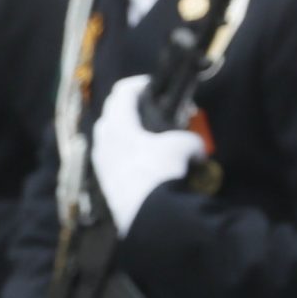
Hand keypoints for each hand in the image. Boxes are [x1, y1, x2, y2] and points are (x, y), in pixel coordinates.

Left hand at [90, 77, 203, 234]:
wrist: (146, 213)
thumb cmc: (162, 170)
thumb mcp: (186, 146)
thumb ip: (191, 139)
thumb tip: (195, 148)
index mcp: (117, 123)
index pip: (123, 92)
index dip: (140, 84)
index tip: (155, 87)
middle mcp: (103, 139)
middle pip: (113, 114)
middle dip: (133, 110)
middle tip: (155, 113)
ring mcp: (101, 162)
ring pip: (112, 139)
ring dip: (129, 135)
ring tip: (152, 140)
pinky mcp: (105, 181)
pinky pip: (114, 159)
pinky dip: (128, 156)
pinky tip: (145, 163)